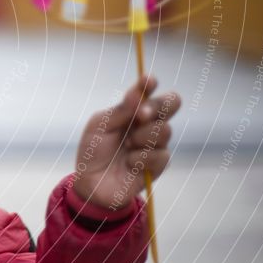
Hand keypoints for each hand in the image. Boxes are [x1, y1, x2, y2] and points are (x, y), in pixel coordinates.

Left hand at [73, 75, 180, 211]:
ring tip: (126, 145)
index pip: (149, 90)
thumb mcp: (99, 126)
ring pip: (165, 130)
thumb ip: (119, 110)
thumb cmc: (94, 150)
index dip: (150, 83)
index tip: (148, 81)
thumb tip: (137, 93)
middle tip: (141, 116)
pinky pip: (160, 155)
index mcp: (133, 109)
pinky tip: (129, 162)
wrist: (91, 181)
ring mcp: (156, 142)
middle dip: (158, 107)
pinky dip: (140, 157)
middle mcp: (148, 122)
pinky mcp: (158, 164)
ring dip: (142, 137)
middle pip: (172, 102)